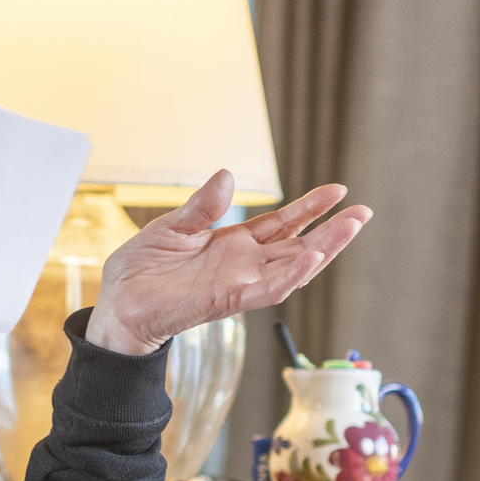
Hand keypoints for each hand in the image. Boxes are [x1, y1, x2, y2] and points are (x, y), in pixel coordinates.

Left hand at [89, 171, 371, 355]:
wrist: (117, 304)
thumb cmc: (140, 270)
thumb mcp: (172, 227)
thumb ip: (202, 207)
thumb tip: (227, 176)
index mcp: (232, 244)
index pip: (282, 224)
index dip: (309, 208)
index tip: (337, 191)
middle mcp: (242, 265)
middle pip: (297, 245)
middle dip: (331, 231)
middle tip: (363, 212)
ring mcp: (238, 283)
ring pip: (292, 267)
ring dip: (322, 249)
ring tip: (350, 227)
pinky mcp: (226, 300)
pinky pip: (267, 289)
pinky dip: (289, 274)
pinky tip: (311, 257)